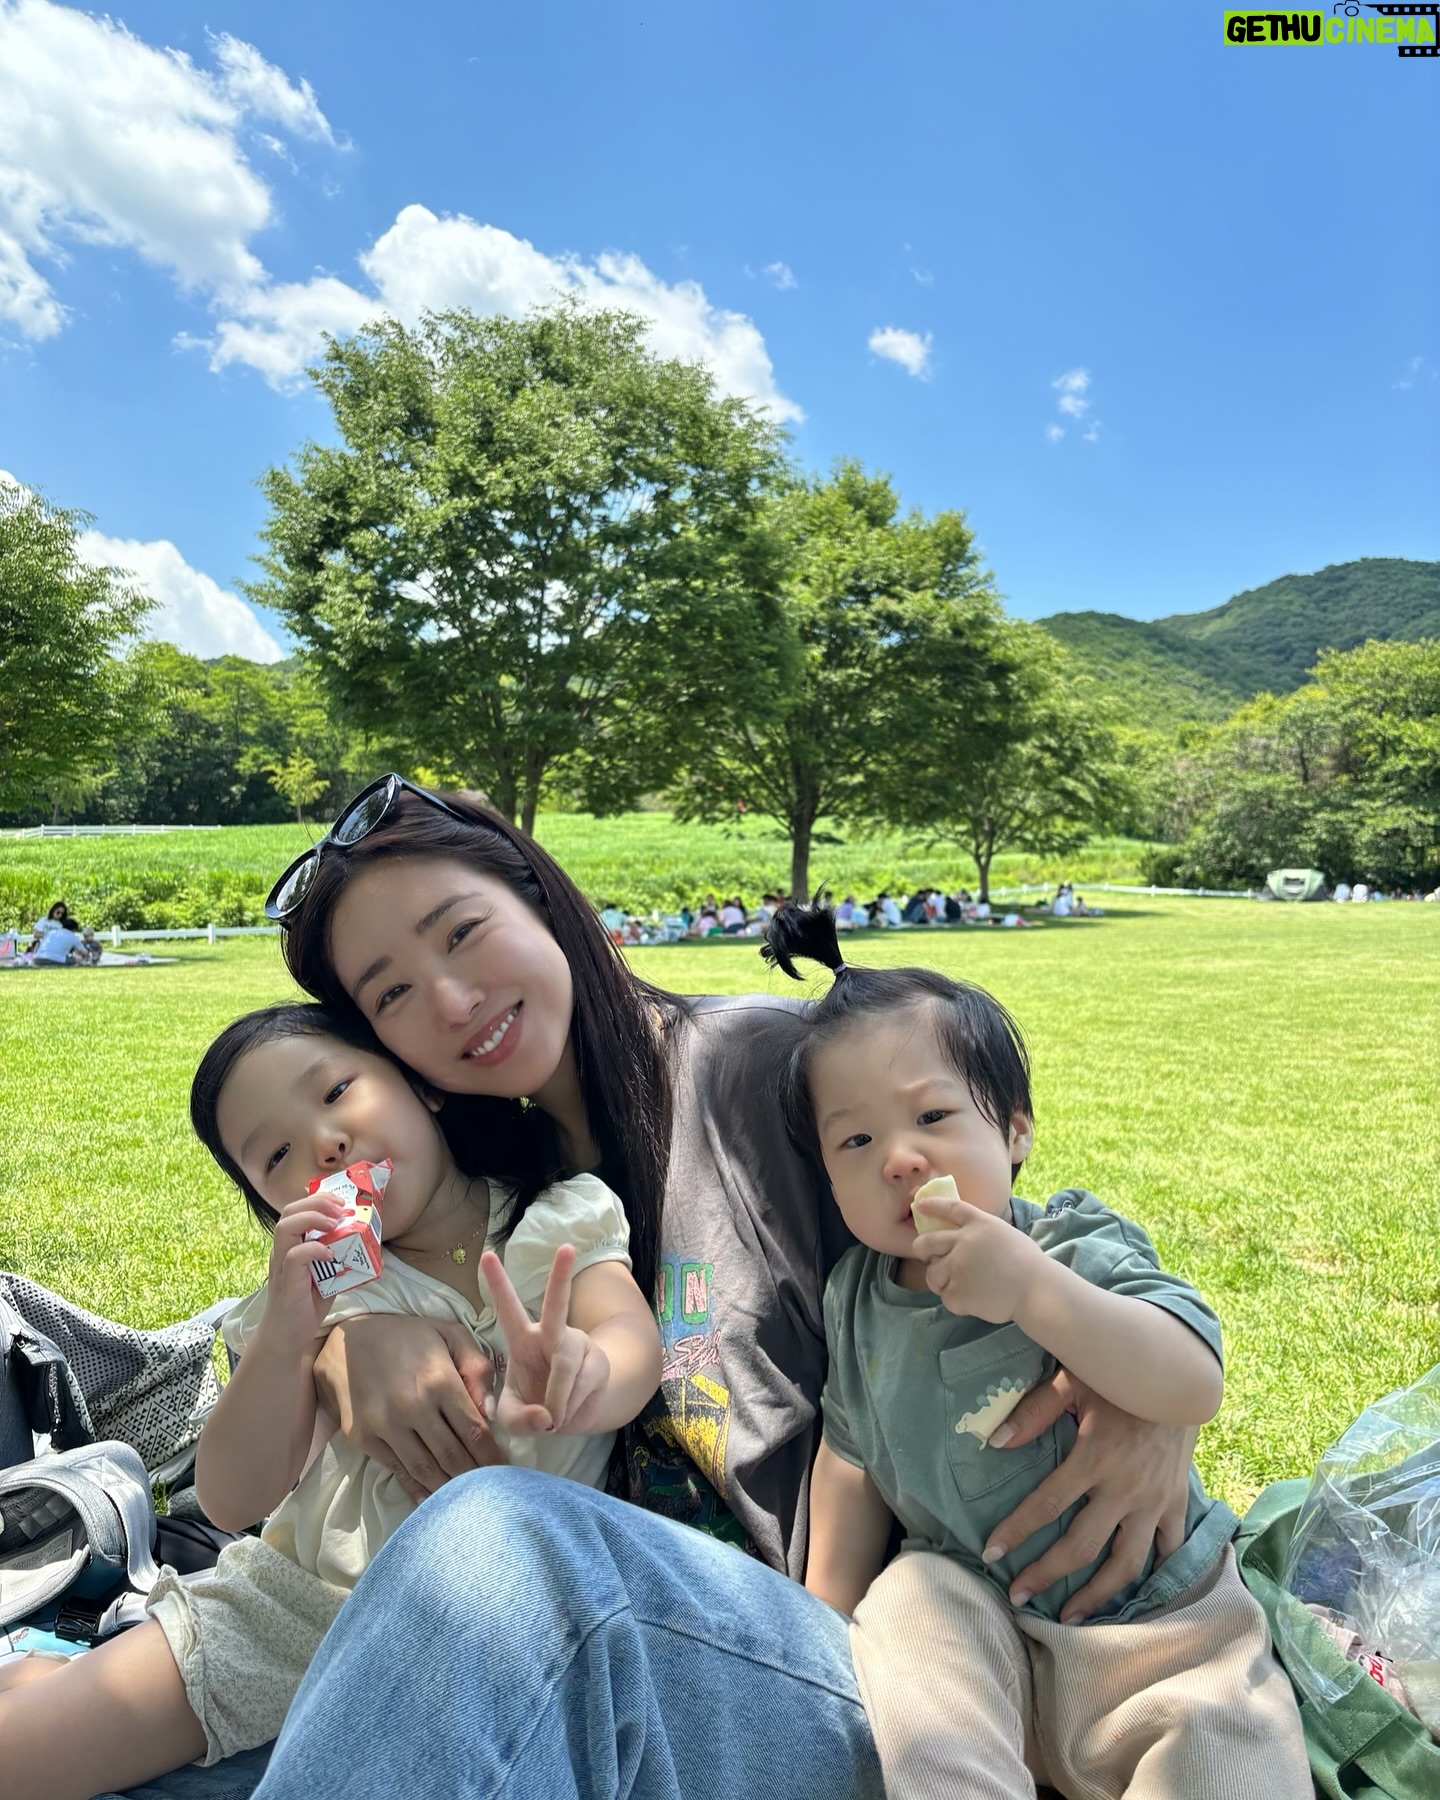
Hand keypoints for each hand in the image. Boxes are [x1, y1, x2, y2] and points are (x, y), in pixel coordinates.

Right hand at [261, 1192, 346, 1344]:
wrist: (288, 1336)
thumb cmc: (307, 1303)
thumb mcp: (327, 1272)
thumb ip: (337, 1254)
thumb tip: (364, 1238)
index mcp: (291, 1244)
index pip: (296, 1209)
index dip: (318, 1199)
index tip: (341, 1201)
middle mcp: (282, 1250)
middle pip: (289, 1211)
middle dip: (317, 1203)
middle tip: (341, 1208)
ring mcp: (281, 1265)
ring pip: (285, 1227)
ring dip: (313, 1218)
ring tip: (335, 1222)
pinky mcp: (286, 1282)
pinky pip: (294, 1256)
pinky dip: (313, 1249)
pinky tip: (330, 1254)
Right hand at [313, 1313, 505, 1503]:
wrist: (347, 1338)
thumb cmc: (407, 1336)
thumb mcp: (450, 1335)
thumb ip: (478, 1369)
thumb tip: (493, 1412)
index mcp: (439, 1381)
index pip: (474, 1431)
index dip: (492, 1456)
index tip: (506, 1471)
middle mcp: (413, 1407)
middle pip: (452, 1456)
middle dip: (475, 1478)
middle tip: (490, 1491)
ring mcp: (385, 1426)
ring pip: (425, 1470)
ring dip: (448, 1489)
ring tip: (466, 1499)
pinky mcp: (363, 1438)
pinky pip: (397, 1470)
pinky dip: (417, 1488)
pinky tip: (432, 1499)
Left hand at [481, 1245, 610, 1435]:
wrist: (576, 1415)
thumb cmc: (535, 1406)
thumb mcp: (513, 1417)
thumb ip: (517, 1419)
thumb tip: (545, 1416)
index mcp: (522, 1340)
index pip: (507, 1308)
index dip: (497, 1283)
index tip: (487, 1254)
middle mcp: (551, 1335)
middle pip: (556, 1305)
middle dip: (561, 1276)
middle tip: (566, 1247)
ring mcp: (577, 1346)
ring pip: (565, 1368)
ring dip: (556, 1400)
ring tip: (552, 1420)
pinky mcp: (597, 1363)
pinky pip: (581, 1387)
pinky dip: (570, 1409)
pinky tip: (567, 1415)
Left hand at [910, 1196, 1043, 1322]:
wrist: (1036, 1290)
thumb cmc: (1027, 1263)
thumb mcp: (1003, 1233)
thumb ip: (980, 1232)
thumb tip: (958, 1234)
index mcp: (979, 1224)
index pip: (949, 1208)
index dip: (932, 1205)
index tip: (919, 1205)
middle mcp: (963, 1242)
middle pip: (926, 1242)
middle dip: (922, 1249)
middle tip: (927, 1256)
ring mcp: (958, 1268)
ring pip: (932, 1274)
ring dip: (940, 1279)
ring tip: (959, 1284)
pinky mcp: (957, 1293)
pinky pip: (945, 1297)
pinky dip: (955, 1300)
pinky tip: (973, 1299)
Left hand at [981, 1369, 1196, 1622]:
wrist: (1181, 1374)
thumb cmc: (1118, 1374)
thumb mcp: (1073, 1380)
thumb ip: (1035, 1411)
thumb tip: (995, 1441)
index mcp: (1094, 1457)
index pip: (1046, 1504)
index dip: (1016, 1530)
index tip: (991, 1552)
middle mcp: (1124, 1488)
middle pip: (1081, 1546)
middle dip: (1046, 1574)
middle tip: (1017, 1595)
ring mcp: (1154, 1501)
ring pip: (1126, 1563)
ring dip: (1097, 1594)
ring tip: (1070, 1616)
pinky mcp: (1175, 1503)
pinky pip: (1167, 1550)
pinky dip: (1153, 1575)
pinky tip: (1132, 1594)